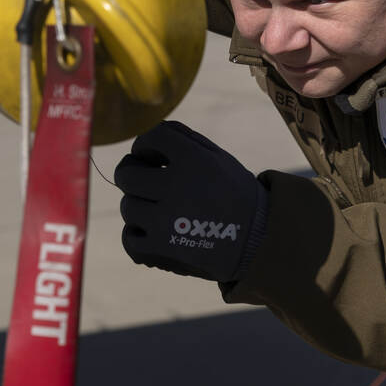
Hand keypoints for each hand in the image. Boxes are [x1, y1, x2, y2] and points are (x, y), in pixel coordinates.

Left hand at [116, 121, 268, 281]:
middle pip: (126, 174)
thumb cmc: (234, 194)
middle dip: (132, 174)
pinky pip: (129, 239)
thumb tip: (146, 137)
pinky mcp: (162, 248)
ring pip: (128, 206)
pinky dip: (136, 236)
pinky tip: (150, 231)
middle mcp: (176, 186)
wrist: (259, 240)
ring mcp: (166, 220)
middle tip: (144, 180)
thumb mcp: (217, 157)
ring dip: (139, 206)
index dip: (144, 145)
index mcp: (192, 159)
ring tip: (158, 210)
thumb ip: (183, 141)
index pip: (149, 138)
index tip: (150, 155)